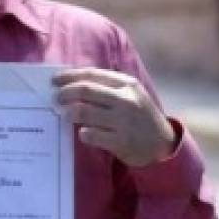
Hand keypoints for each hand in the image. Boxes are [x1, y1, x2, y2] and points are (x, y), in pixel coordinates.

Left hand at [53, 68, 176, 166]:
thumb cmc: (141, 116)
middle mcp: (126, 100)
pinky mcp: (121, 141)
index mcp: (128, 84)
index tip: (55, 80)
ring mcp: (124, 121)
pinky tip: (83, 133)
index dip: (71, 76)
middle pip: (86, 91)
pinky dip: (83, 133)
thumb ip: (108, 87)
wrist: (163, 143)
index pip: (93, 75)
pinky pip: (91, 135)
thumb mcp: (132, 94)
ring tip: (65, 115)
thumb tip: (73, 82)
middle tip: (56, 98)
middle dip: (65, 93)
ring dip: (69, 113)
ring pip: (84, 112)